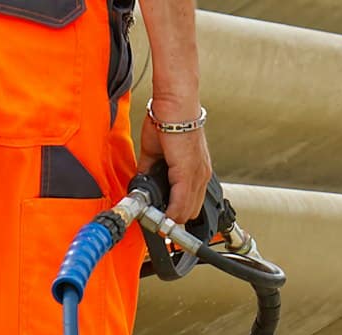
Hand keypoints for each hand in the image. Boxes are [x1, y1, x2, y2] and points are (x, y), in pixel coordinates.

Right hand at [137, 107, 211, 224]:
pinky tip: (161, 217)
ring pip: (187, 211)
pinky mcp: (188, 173)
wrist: (173, 105)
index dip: (175, 213)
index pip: (190, 202)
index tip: (161, 219)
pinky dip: (170, 213)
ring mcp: (196, 175)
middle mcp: (201, 174)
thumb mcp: (156, 152)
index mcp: (195, 170)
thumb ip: (150, 171)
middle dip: (172, 220)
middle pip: (191, 211)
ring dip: (170, 219)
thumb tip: (141, 183)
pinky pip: (180, 203)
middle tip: (156, 222)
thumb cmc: (167, 120)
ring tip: (156, 221)